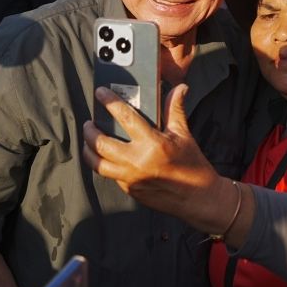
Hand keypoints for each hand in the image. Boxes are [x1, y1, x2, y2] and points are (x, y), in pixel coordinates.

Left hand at [82, 85, 233, 231]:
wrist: (197, 198)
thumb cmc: (192, 166)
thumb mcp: (183, 135)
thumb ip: (175, 110)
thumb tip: (179, 89)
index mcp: (153, 144)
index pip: (125, 117)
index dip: (110, 102)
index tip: (100, 93)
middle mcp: (138, 162)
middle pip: (101, 143)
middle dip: (90, 131)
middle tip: (89, 122)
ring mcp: (131, 178)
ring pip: (98, 164)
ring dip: (89, 150)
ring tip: (89, 141)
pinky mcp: (130, 190)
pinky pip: (110, 175)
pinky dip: (104, 164)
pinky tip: (105, 157)